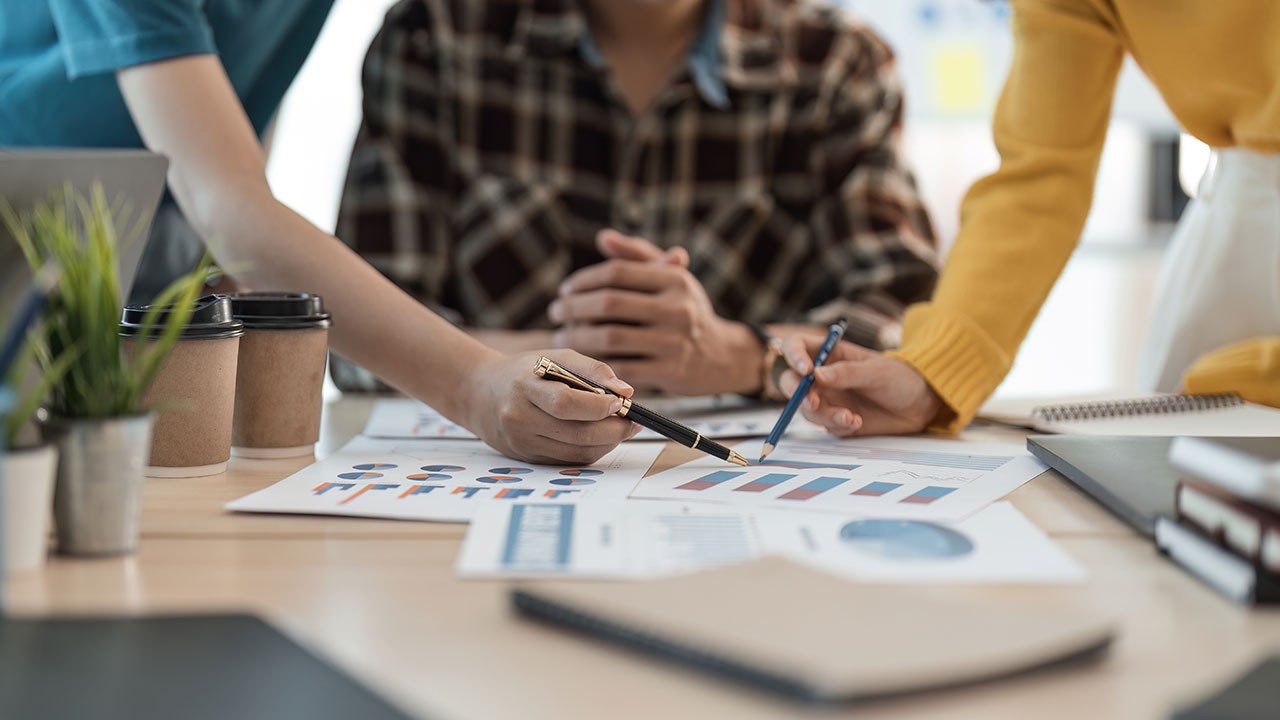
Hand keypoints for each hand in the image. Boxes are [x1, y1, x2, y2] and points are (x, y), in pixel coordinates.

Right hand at [463, 349, 639, 464]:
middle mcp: (519, 418)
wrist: (479, 393)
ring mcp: (522, 442)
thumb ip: (591, 370)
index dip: (598, 406)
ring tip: (620, 428)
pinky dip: (591, 451)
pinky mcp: (527, 458)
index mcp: (524, 386)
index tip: (620, 402)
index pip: (565, 403)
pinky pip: (568, 461)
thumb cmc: (523, 371)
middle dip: (613, 430)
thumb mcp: (554, 357)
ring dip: (607, 443)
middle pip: (576, 433)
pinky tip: (600, 437)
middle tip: (632, 422)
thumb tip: (626, 391)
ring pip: (576, 452)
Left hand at [549, 230, 762, 395]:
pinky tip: (582, 361)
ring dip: (578, 337)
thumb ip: (637, 255)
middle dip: (574, 308)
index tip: (565, 290)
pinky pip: (621, 368)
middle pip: (610, 303)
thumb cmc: (685, 311)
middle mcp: (678, 308)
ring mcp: (675, 342)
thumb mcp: (670, 279)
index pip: (617, 272)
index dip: (584, 280)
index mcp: (674, 279)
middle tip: (555, 313)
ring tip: (561, 336)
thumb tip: (604, 237)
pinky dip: (596, 364)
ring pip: (610, 337)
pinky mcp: (670, 372)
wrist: (721, 356)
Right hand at [778, 336, 942, 435]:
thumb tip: (816, 374)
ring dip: (823, 415)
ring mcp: (828, 398)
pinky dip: (837, 426)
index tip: (806, 370)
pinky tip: (857, 422)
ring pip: (806, 409)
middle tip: (813, 403)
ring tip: (850, 417)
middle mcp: (822, 376)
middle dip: (797, 394)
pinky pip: (825, 426)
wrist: (919, 405)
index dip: (793, 356)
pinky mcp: (836, 420)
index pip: (796, 347)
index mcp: (829, 353)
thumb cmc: (900, 377)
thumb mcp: (876, 371)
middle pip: (790, 381)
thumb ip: (846, 373)